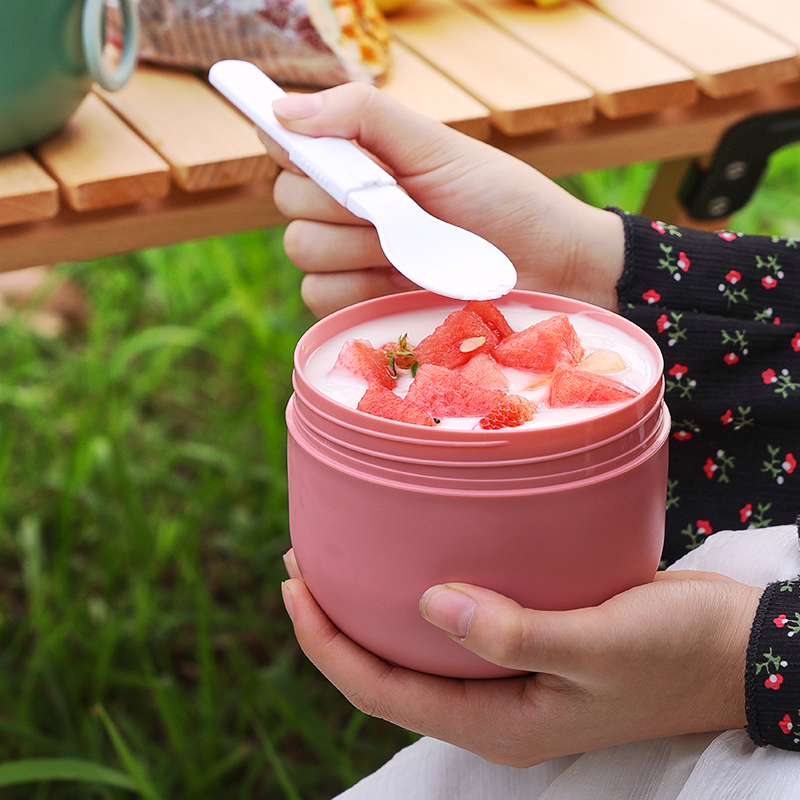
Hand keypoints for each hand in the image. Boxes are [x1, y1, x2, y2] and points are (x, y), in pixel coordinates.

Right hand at [263, 85, 624, 316]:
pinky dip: (355, 289)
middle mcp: (348, 205)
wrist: (546, 267)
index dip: (294, 147)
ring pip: (300, 248)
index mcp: (360, 158)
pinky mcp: (362, 303)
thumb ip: (364, 117)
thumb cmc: (502, 199)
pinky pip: (318, 296)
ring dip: (355, 246)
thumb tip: (283, 111)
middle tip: (397, 203)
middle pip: (287, 198)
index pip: (287, 143)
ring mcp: (353, 257)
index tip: (328, 156)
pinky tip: (398, 281)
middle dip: (342, 201)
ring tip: (409, 246)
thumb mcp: (438, 146)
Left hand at [281, 549, 761, 766]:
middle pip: (386, 673)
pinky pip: (455, 625)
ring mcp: (509, 675)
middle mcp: (492, 704)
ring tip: (341, 556)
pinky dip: (421, 595)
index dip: (326, 644)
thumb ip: (514, 631)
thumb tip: (430, 604)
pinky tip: (415, 556)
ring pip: (417, 649)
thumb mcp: (599, 645)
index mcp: (496, 721)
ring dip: (374, 608)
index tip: (294, 587)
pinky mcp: (528, 641)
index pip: (381, 692)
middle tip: (302, 563)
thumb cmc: (675, 652)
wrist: (733, 648)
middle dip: (335, 623)